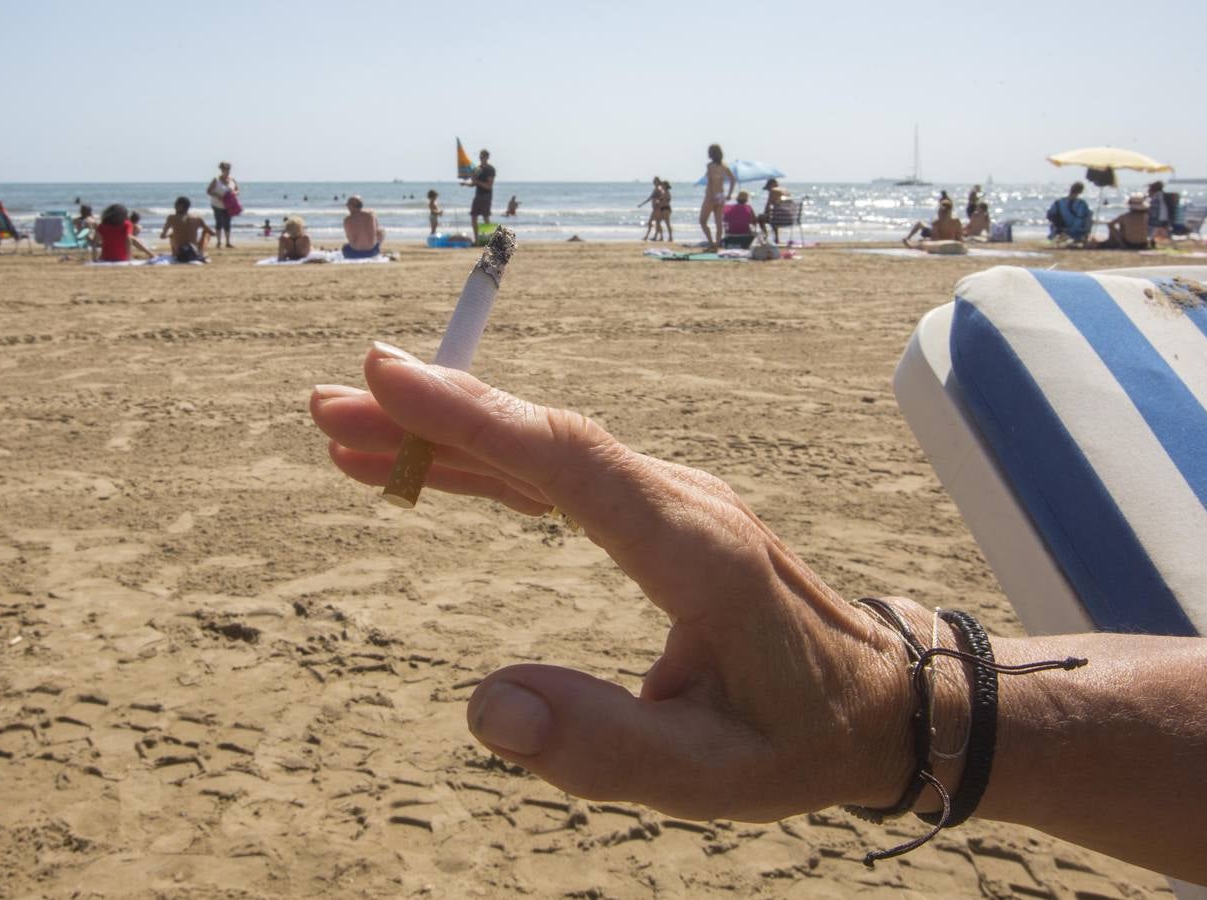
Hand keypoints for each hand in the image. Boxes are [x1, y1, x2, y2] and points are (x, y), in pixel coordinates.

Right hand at [309, 343, 941, 821]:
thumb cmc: (795, 740)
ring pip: (545, 448)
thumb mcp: (708, 777)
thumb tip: (485, 706)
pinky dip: (489, 464)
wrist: (880, 701)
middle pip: (544, 437)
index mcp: (697, 553)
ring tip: (346, 429)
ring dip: (448, 434)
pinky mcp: (663, 511)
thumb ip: (601, 749)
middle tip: (327, 401)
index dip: (473, 418)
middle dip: (434, 414)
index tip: (386, 378)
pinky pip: (562, 474)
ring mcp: (674, 499)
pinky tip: (431, 469)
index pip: (570, 463)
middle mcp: (683, 502)